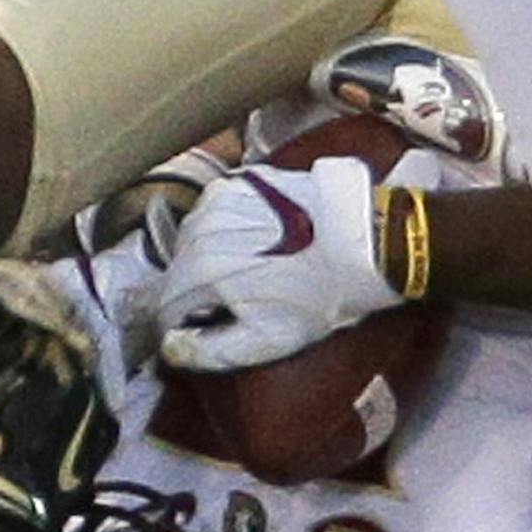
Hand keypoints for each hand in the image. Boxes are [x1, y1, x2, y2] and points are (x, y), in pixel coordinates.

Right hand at [156, 156, 397, 371]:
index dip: (182, 326)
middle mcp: (200, 228)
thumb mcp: (267, 340)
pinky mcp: (243, 180)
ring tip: (251, 270)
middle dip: (197, 290)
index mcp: (200, 269)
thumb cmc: (320, 296)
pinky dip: (228, 229)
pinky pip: (217, 212)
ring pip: (194, 240)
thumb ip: (210, 351)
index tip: (206, 330)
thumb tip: (170, 347)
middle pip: (178, 270)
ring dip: (210, 257)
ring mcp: (221, 198)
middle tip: (237, 302)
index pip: (165, 306)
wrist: (366, 242)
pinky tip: (260, 241)